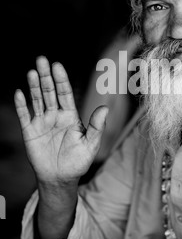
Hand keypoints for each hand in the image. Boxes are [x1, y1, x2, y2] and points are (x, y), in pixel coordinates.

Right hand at [14, 57, 107, 184]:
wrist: (60, 179)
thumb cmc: (78, 162)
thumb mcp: (91, 145)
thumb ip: (97, 127)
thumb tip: (105, 108)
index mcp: (70, 116)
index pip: (65, 93)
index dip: (61, 80)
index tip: (57, 66)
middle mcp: (55, 115)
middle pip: (49, 92)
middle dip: (46, 76)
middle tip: (42, 59)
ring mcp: (42, 122)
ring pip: (37, 100)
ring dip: (34, 86)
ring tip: (32, 72)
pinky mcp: (30, 132)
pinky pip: (24, 116)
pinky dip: (21, 105)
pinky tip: (19, 93)